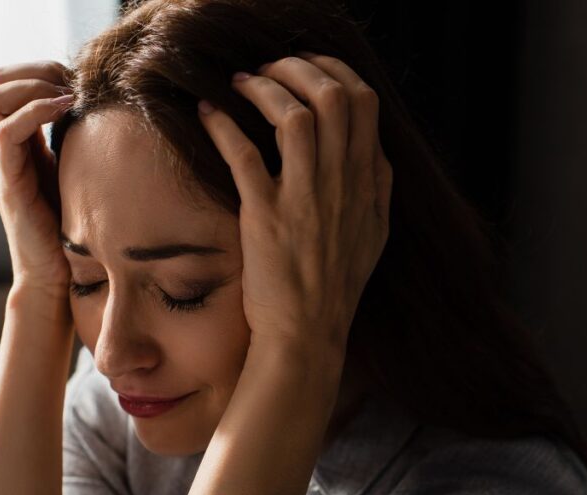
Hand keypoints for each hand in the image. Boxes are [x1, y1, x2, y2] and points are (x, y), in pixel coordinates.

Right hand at [0, 60, 75, 296]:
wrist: (56, 276)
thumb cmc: (71, 225)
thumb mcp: (73, 171)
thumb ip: (74, 142)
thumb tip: (103, 108)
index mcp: (13, 144)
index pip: (3, 84)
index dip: (36, 70)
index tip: (74, 78)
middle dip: (31, 70)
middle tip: (69, 82)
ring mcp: (1, 166)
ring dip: (30, 86)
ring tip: (67, 96)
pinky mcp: (10, 184)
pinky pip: (6, 133)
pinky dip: (34, 111)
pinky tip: (65, 109)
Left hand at [197, 51, 392, 351]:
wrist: (307, 334)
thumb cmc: (335, 286)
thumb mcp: (374, 234)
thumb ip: (377, 188)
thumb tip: (375, 150)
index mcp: (367, 183)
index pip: (364, 102)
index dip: (333, 71)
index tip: (306, 67)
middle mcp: (342, 184)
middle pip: (333, 97)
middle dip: (297, 68)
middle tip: (268, 69)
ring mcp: (305, 199)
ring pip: (294, 116)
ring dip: (263, 88)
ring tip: (239, 84)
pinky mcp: (266, 216)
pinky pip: (244, 155)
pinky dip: (223, 125)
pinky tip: (208, 113)